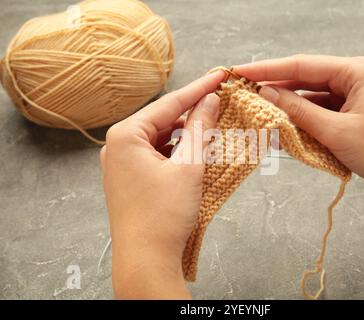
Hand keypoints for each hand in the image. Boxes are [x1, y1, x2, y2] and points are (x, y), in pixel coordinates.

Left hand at [100, 71, 223, 298]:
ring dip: (188, 135)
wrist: (146, 261)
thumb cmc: (163, 215)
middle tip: (222, 103)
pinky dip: (177, 152)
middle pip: (164, 120)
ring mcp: (122, 163)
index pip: (169, 104)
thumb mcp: (189, 166)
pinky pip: (157, 155)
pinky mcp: (130, 179)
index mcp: (125, 135)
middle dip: (194, 114)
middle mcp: (118, 145)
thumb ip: (200, 128)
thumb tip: (210, 100)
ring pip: (162, 138)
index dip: (199, 89)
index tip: (221, 76)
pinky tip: (197, 152)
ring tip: (214, 129)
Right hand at [234, 55, 363, 291]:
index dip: (267, 69)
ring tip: (258, 114)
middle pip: (304, 79)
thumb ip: (299, 111)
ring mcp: (351, 98)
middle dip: (275, 88)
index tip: (241, 71)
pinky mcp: (349, 116)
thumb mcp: (335, 130)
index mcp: (354, 71)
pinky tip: (282, 130)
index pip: (302, 65)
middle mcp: (352, 79)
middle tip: (244, 92)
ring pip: (309, 99)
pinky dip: (301, 123)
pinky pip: (318, 114)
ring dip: (287, 109)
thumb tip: (266, 93)